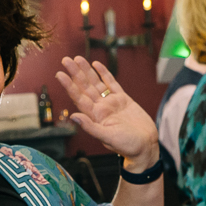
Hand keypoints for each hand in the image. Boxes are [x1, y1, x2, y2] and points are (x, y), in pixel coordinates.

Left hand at [55, 56, 158, 170]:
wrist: (146, 146)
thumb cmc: (128, 146)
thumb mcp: (108, 138)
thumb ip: (91, 127)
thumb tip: (73, 116)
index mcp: (96, 117)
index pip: (79, 98)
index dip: (69, 86)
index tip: (60, 74)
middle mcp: (101, 108)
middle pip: (85, 87)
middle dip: (75, 73)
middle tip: (66, 60)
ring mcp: (111, 103)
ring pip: (96, 83)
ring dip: (87, 71)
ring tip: (78, 59)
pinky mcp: (123, 100)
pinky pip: (111, 84)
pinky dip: (104, 74)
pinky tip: (97, 65)